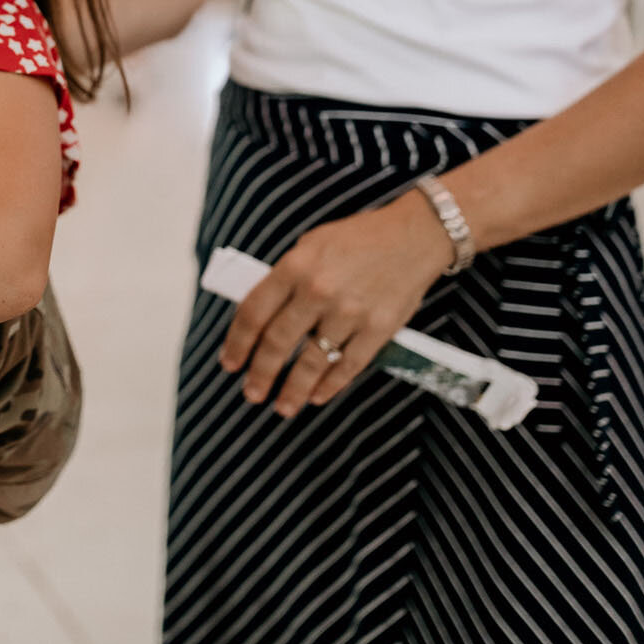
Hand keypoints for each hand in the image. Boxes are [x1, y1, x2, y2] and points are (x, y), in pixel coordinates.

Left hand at [220, 192, 452, 417]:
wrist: (414, 236)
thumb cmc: (358, 239)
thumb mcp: (311, 246)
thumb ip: (286, 279)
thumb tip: (262, 317)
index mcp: (295, 266)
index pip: (254, 312)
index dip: (238, 342)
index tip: (229, 363)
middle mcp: (318, 291)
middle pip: (278, 342)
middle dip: (261, 373)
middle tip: (251, 393)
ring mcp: (349, 312)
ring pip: (312, 361)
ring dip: (293, 389)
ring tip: (282, 407)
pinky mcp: (378, 329)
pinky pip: (348, 365)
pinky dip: (330, 385)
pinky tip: (317, 396)